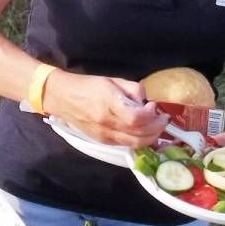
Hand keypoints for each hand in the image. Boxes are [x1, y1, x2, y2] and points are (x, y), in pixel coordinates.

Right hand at [44, 72, 164, 148]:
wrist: (62, 98)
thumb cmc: (87, 85)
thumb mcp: (112, 80)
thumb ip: (132, 89)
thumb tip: (146, 101)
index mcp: (108, 104)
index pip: (137, 118)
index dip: (151, 115)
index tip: (153, 106)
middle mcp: (107, 124)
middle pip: (140, 135)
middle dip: (157, 128)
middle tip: (162, 118)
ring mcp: (105, 136)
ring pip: (135, 144)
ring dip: (151, 137)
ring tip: (156, 125)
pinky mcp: (103, 142)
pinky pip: (127, 145)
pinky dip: (140, 140)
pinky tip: (143, 131)